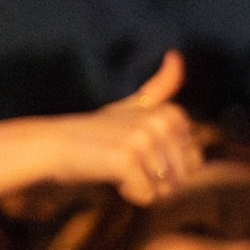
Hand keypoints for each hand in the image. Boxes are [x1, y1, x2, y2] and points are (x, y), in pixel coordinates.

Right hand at [24, 51, 200, 203]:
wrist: (54, 144)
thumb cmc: (97, 131)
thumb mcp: (133, 106)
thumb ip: (159, 87)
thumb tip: (177, 54)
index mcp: (172, 113)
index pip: (195, 164)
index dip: (167, 168)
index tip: (139, 151)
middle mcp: (162, 122)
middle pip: (184, 178)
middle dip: (158, 181)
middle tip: (127, 162)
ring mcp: (145, 138)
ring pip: (166, 189)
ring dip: (142, 187)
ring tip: (116, 166)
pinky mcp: (128, 158)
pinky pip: (147, 196)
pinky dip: (130, 194)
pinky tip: (109, 175)